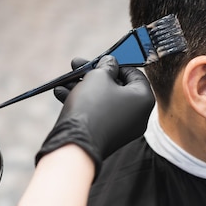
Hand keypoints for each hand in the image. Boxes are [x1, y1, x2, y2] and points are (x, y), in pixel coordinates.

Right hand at [37, 55, 154, 173]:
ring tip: (64, 80)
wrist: (77, 144)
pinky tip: (61, 93)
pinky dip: (83, 102)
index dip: (115, 64)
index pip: (134, 74)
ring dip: (83, 87)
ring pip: (103, 100)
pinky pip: (98, 113)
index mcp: (144, 99)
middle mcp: (138, 115)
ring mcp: (123, 128)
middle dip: (93, 74)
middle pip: (116, 87)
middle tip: (77, 65)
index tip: (99, 60)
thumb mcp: (98, 77)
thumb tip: (110, 62)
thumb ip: (106, 66)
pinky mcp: (108, 136)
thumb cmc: (92, 106)